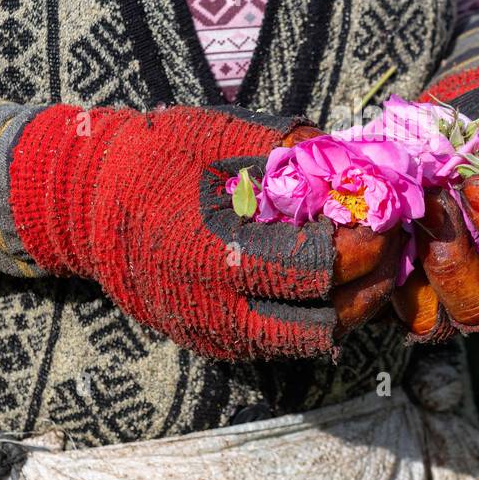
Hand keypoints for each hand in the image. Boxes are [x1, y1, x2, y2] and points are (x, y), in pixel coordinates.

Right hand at [10, 105, 399, 359]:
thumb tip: (360, 161)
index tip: (389, 214)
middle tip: (394, 243)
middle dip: (372, 281)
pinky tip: (332, 279)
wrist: (84, 205)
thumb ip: (293, 151)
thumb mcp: (221, 137)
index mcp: (218, 254)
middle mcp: (217, 308)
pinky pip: (281, 341)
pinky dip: (317, 314)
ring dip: (351, 305)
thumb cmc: (154, 158)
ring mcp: (215, 333)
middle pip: (327, 319)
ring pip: (309, 341)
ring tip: (372, 263)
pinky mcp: (213, 342)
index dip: (367, 244)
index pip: (321, 269)